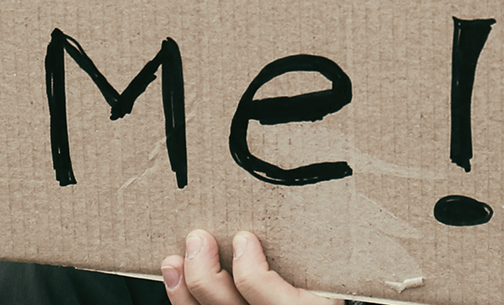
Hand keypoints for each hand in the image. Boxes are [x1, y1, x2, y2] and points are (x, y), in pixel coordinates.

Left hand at [163, 229, 324, 304]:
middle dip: (204, 271)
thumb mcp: (328, 271)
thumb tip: (285, 207)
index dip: (249, 268)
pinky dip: (183, 298)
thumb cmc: (320, 289)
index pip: (268, 296)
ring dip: (183, 286)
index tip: (243, 238)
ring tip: (175, 259)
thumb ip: (307, 248)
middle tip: (199, 239)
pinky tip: (176, 278)